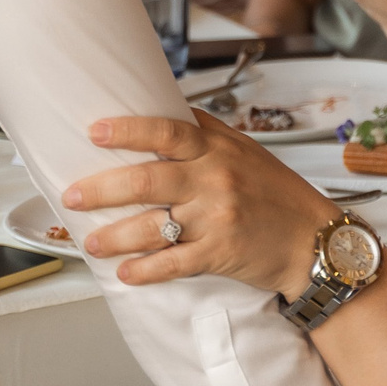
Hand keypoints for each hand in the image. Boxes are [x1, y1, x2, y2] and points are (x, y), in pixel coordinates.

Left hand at [64, 111, 339, 298]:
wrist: (315, 240)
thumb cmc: (277, 195)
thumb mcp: (246, 152)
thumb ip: (206, 134)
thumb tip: (162, 112)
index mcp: (219, 149)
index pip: (167, 130)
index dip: (127, 130)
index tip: (95, 131)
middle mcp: (216, 179)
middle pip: (146, 180)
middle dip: (100, 190)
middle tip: (72, 197)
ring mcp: (217, 218)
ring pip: (151, 226)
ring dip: (113, 236)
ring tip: (91, 243)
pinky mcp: (221, 253)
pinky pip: (173, 263)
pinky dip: (144, 271)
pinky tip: (125, 273)